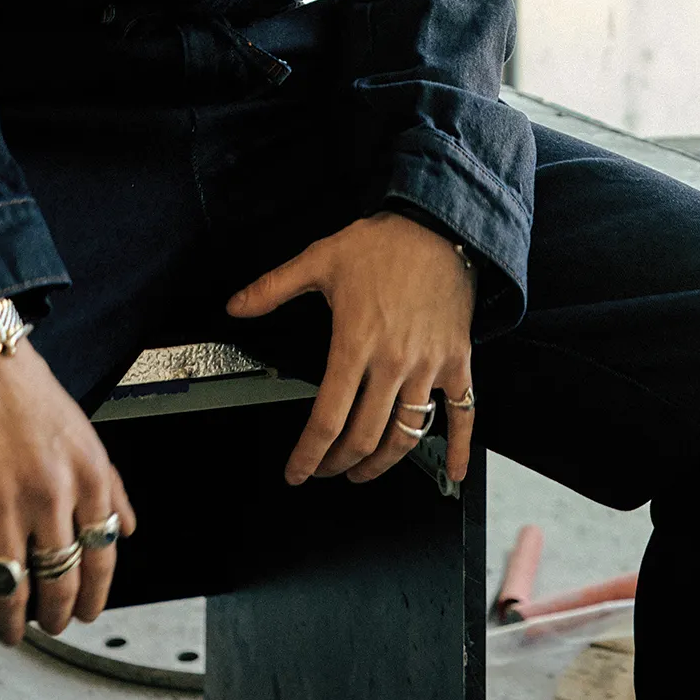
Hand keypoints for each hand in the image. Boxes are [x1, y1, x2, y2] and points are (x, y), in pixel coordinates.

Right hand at [0, 340, 135, 664]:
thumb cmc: (29, 390)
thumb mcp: (84, 431)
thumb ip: (110, 484)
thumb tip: (126, 530)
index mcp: (87, 476)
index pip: (101, 557)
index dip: (93, 596)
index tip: (85, 614)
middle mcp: (49, 495)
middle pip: (58, 580)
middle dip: (54, 615)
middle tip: (47, 625)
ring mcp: (1, 503)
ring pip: (11, 588)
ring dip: (12, 623)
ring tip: (10, 633)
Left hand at [226, 211, 475, 486]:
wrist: (438, 227)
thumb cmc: (381, 243)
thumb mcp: (319, 259)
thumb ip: (273, 288)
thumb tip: (235, 305)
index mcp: (355, 344)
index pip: (328, 418)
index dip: (309, 454)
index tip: (297, 472)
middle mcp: (393, 364)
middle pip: (364, 435)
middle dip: (339, 463)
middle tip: (325, 470)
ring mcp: (429, 367)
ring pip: (406, 434)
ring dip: (382, 463)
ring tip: (364, 471)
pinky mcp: (457, 362)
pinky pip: (464, 414)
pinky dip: (460, 448)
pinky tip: (454, 472)